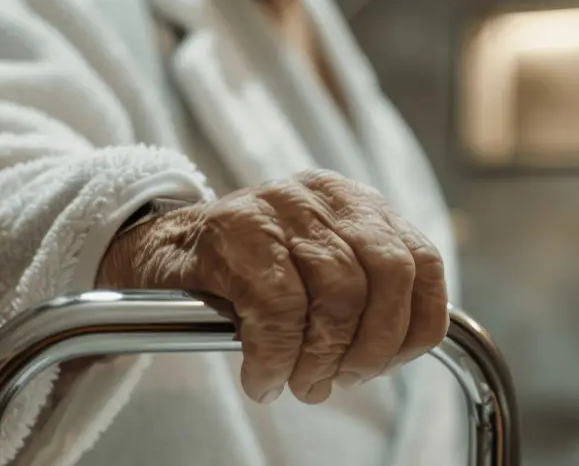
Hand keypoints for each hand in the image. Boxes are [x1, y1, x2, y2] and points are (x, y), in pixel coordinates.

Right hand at [96, 169, 448, 404]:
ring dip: (322, 358)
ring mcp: (278, 206)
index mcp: (355, 204)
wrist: (157, 253)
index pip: (421, 261)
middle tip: (337, 380)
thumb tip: (394, 352)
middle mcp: (324, 196)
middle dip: (372, 346)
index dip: (415, 323)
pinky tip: (263, 376)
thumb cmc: (243, 273)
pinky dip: (276, 359)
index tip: (387, 362)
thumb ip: (363, 298)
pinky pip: (279, 309)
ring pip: (340, 293)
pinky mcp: (233, 229)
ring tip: (298, 382)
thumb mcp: (316, 273)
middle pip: (389, 276)